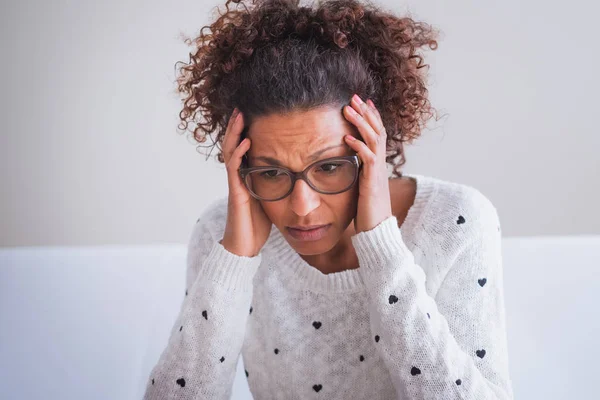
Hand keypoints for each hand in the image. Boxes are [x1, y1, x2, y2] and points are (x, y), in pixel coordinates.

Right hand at [220, 108, 272, 256]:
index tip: (250, 114)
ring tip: (239, 116)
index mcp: (246, 176)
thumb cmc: (257, 225)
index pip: (243, 148)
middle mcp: (238, 176)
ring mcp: (235, 183)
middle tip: (241, 107)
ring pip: (230, 152)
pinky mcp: (236, 192)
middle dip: (236, 126)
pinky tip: (246, 142)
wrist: (245, 246)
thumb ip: (276, 185)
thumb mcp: (270, 199)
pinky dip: (239, 153)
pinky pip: (235, 169)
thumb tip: (295, 175)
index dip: (244, 131)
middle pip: (233, 144)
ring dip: (234, 133)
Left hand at [343, 94, 392, 233]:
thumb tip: (347, 164)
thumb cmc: (367, 211)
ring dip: (360, 122)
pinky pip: (368, 159)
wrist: (377, 230)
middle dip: (366, 112)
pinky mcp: (372, 181)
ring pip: (373, 139)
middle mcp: (380, 164)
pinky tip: (347, 138)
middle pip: (377, 130)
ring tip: (348, 108)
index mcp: (377, 164)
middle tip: (355, 96)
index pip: (376, 134)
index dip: (371, 117)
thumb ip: (357, 172)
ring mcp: (378, 172)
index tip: (362, 102)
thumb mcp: (361, 186)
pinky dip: (358, 146)